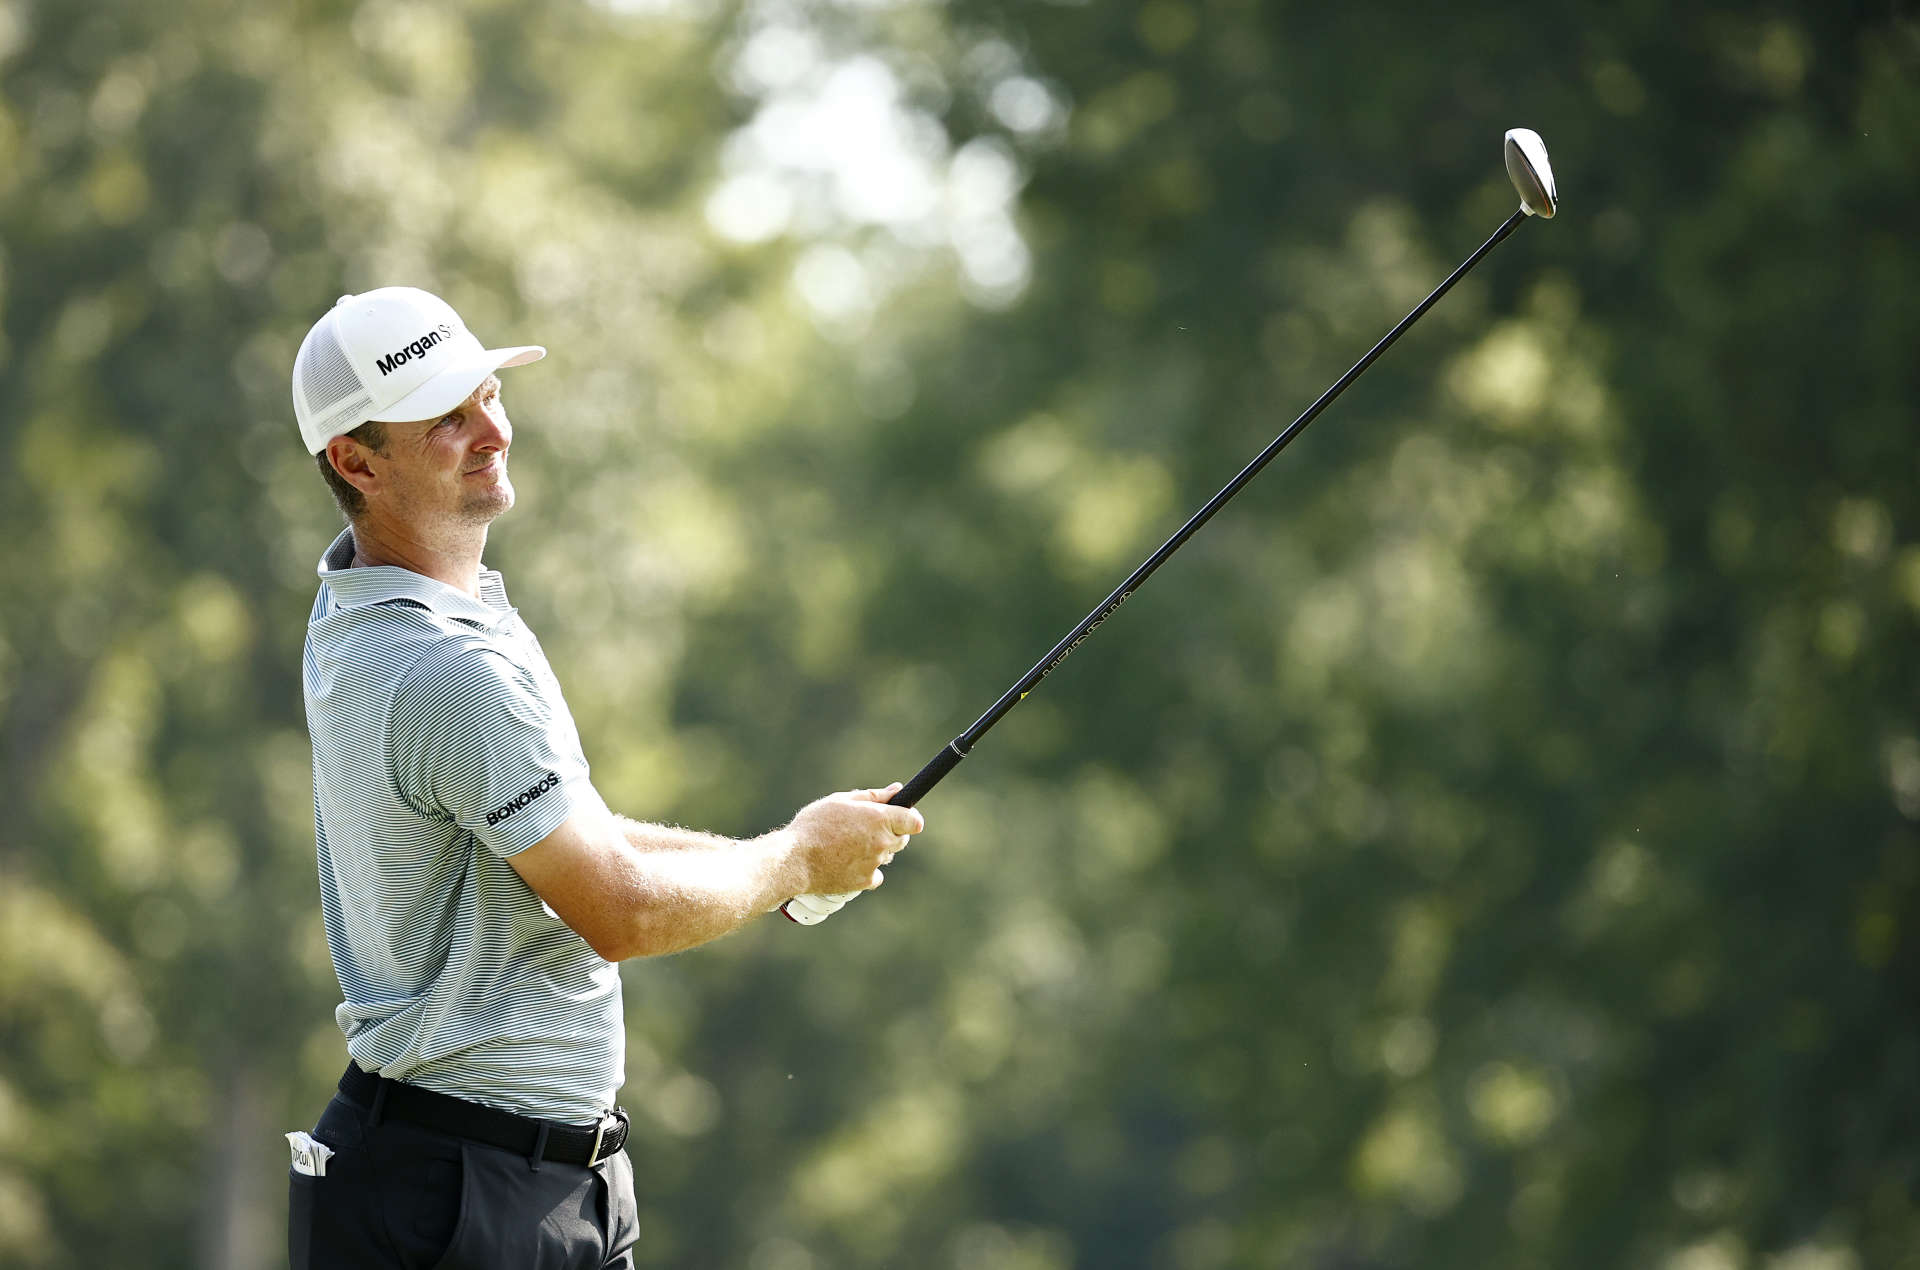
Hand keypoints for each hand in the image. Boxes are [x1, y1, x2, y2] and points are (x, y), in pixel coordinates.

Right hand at [784, 782, 924, 896]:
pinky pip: (875, 875)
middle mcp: (882, 842)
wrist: (794, 859)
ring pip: (886, 856)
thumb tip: (897, 789)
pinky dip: (865, 870)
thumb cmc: (814, 825)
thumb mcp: (841, 801)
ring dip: (876, 851)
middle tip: (863, 829)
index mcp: (879, 818)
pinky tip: (846, 862)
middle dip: (889, 833)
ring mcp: (875, 864)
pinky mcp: (864, 882)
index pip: (914, 821)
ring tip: (847, 845)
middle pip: (901, 839)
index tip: (898, 818)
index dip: (908, 818)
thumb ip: (874, 796)